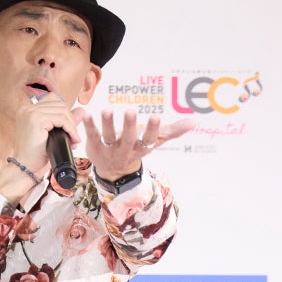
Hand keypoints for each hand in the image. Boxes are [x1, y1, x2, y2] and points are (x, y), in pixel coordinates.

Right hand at [12, 92, 81, 177]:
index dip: (64, 112)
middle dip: (70, 119)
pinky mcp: (37, 119)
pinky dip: (70, 129)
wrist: (25, 168)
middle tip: (74, 136)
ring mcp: (31, 112)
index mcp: (27, 109)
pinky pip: (61, 119)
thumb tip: (82, 110)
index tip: (69, 128)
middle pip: (59, 103)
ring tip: (74, 139)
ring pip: (62, 111)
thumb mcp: (51, 134)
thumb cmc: (36, 155)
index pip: (52, 99)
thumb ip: (64, 121)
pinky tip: (72, 139)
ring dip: (72, 125)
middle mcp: (27, 108)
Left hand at [79, 109, 195, 180]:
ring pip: (108, 137)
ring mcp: (109, 149)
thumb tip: (194, 122)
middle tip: (130, 111)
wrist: (112, 171)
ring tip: (106, 109)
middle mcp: (126, 150)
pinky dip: (89, 126)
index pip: (149, 140)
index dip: (152, 129)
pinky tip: (87, 114)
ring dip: (108, 124)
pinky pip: (92, 136)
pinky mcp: (95, 146)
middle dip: (129, 126)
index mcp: (141, 147)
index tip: (156, 117)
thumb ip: (172, 131)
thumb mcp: (154, 142)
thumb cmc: (136, 149)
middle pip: (128, 139)